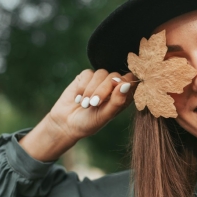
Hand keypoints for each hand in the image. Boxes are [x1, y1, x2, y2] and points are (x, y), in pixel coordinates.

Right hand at [20, 69, 136, 160]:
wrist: (65, 124)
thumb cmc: (89, 123)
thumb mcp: (105, 115)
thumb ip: (117, 101)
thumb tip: (127, 85)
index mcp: (123, 96)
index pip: (131, 81)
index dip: (126, 82)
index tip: (117, 87)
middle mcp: (113, 86)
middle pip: (115, 76)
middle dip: (103, 89)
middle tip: (94, 103)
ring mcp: (99, 80)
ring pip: (101, 73)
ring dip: (91, 89)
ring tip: (85, 104)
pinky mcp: (86, 77)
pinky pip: (88, 73)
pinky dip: (82, 86)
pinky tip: (78, 99)